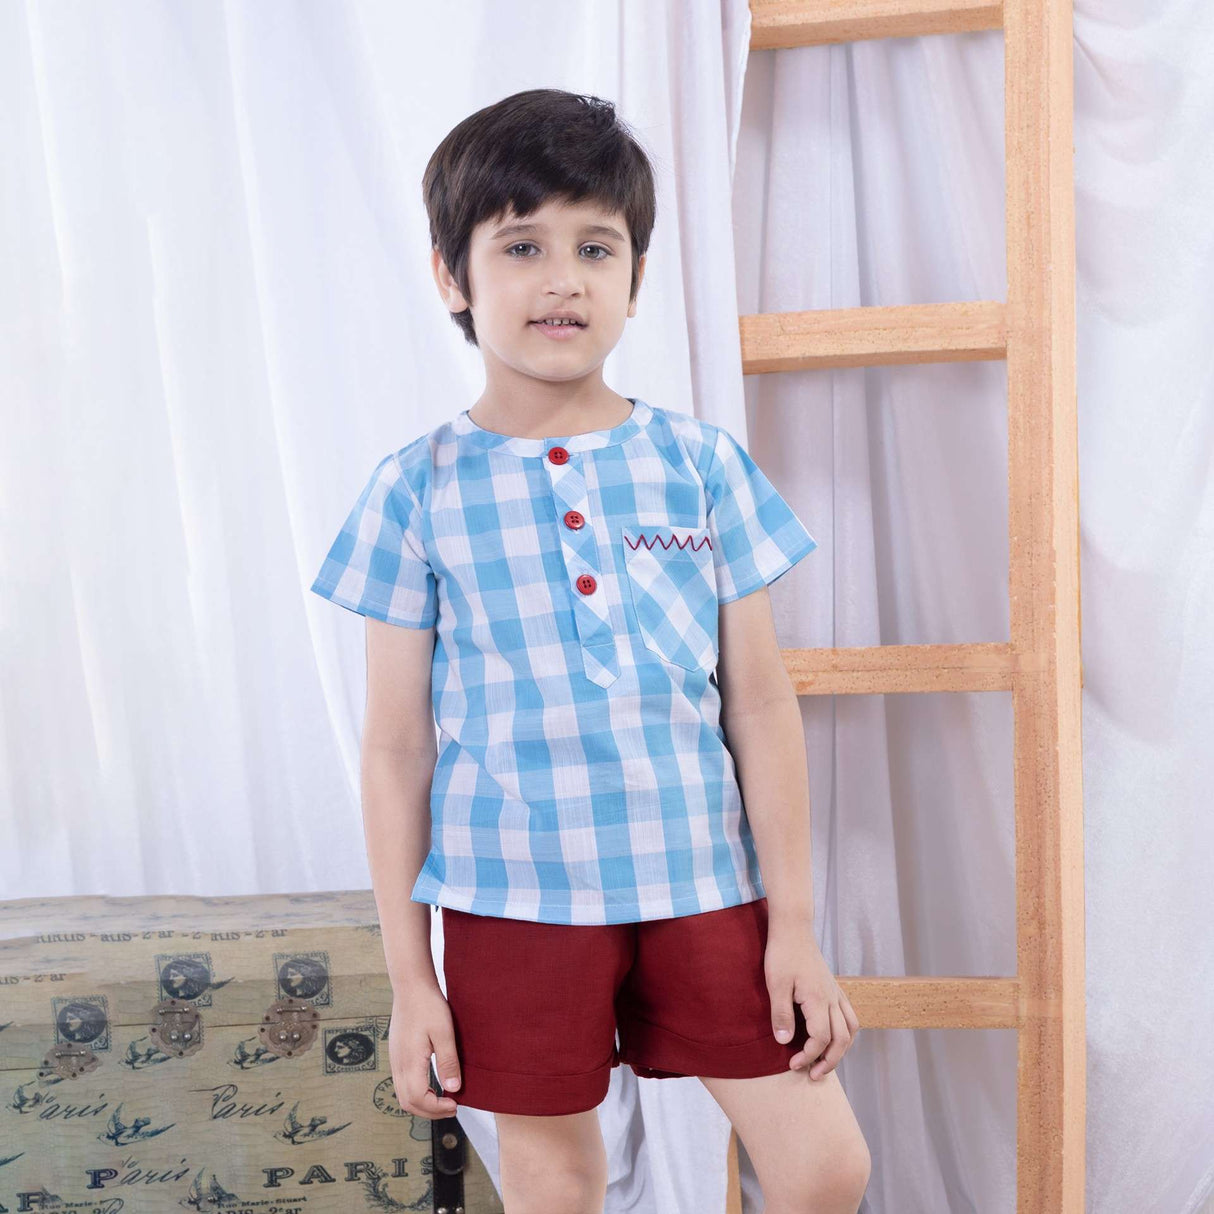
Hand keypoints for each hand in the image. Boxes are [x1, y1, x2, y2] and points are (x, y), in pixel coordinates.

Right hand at [387, 984, 462, 1117]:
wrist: (411, 987)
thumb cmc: (429, 1006)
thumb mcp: (444, 1032)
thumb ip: (448, 1062)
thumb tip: (453, 1089)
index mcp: (409, 1062)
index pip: (419, 1099)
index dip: (437, 1108)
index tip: (455, 1104)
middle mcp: (398, 1065)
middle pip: (408, 1103)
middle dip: (430, 1112)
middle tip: (452, 1107)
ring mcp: (395, 1060)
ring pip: (403, 1095)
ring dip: (423, 1104)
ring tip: (444, 1099)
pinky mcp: (396, 1055)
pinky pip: (402, 1084)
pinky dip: (417, 1093)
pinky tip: (432, 1085)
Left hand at [764, 922, 859, 1080]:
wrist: (793, 929)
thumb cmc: (782, 954)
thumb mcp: (775, 984)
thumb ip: (781, 1013)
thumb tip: (784, 1042)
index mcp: (818, 999)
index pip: (821, 1038)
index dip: (809, 1056)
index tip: (792, 1064)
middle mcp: (832, 998)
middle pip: (841, 1039)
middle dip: (829, 1061)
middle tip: (813, 1075)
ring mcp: (836, 992)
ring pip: (851, 1029)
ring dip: (841, 1049)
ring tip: (825, 1061)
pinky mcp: (834, 987)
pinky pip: (849, 1015)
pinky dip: (845, 1032)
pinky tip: (832, 1036)